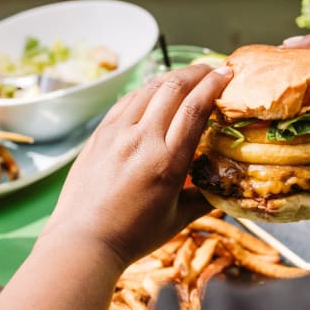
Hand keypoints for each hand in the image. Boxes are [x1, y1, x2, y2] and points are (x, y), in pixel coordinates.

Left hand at [41, 63, 232, 266]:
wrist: (84, 240)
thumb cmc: (133, 235)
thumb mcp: (177, 219)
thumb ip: (204, 198)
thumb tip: (223, 187)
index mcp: (167, 161)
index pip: (195, 107)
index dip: (214, 84)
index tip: (226, 72)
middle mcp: (141, 140)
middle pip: (173, 87)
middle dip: (196, 72)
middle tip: (211, 70)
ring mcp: (116, 134)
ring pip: (148, 89)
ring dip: (171, 77)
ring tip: (186, 77)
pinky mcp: (99, 135)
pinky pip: (125, 101)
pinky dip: (145, 91)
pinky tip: (154, 92)